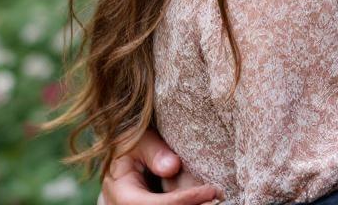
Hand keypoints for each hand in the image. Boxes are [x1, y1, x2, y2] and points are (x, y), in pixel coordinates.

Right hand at [99, 127, 220, 204]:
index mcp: (120, 193)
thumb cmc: (130, 144)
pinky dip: (187, 204)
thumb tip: (173, 167)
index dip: (181, 201)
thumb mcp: (138, 140)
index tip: (209, 191)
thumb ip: (153, 151)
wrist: (121, 156)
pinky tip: (205, 199)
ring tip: (215, 198)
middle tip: (217, 197)